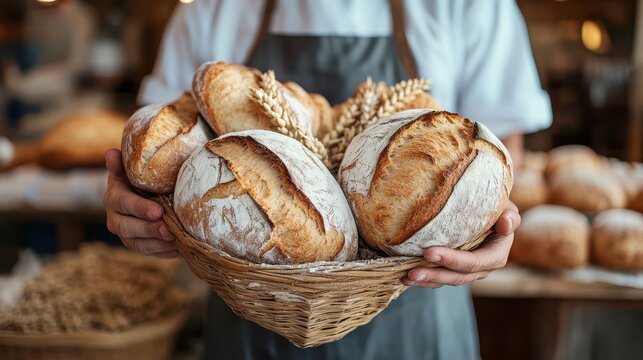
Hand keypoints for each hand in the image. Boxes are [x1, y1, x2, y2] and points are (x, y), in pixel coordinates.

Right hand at [103, 149, 177, 257]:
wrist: (148, 194)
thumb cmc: (142, 178)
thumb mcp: (134, 169)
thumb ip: (123, 163)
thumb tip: (110, 153)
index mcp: (114, 197)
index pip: (123, 203)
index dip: (139, 208)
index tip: (158, 211)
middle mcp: (115, 218)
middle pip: (128, 228)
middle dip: (149, 229)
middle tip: (168, 229)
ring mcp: (126, 234)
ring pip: (138, 244)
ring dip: (157, 243)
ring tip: (176, 240)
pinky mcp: (138, 245)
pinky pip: (149, 252)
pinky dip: (164, 252)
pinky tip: (178, 248)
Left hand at [402, 201, 519, 287]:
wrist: (485, 208)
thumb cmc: (496, 205)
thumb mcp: (507, 207)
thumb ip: (509, 216)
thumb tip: (506, 226)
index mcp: (496, 255)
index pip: (474, 263)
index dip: (452, 260)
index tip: (428, 252)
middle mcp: (481, 268)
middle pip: (457, 277)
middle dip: (434, 275)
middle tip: (412, 272)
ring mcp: (466, 271)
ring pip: (445, 281)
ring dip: (425, 280)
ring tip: (406, 277)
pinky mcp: (452, 269)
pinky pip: (438, 278)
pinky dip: (422, 279)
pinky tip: (404, 277)